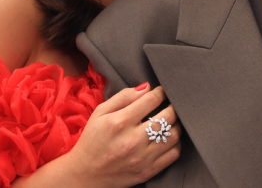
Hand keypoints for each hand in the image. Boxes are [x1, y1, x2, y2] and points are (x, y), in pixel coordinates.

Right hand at [15, 83, 180, 187]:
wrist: (85, 174)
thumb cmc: (92, 139)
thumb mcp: (100, 112)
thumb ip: (123, 96)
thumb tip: (147, 87)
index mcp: (120, 122)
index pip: (152, 100)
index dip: (160, 92)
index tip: (160, 91)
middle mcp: (133, 140)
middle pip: (168, 116)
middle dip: (172, 106)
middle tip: (169, 103)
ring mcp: (142, 158)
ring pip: (174, 135)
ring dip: (176, 124)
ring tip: (169, 120)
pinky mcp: (148, 171)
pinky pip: (173, 154)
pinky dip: (175, 143)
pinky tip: (167, 138)